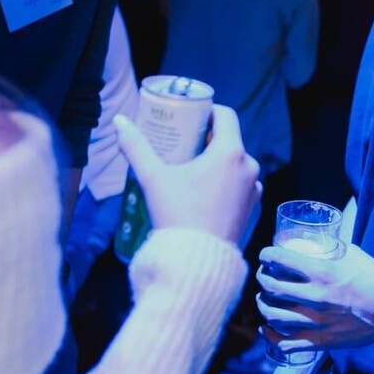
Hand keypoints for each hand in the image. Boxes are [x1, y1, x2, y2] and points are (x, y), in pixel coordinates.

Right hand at [114, 104, 260, 244]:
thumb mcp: (153, 178)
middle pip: (229, 140)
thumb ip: (136, 147)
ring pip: (235, 164)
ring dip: (217, 162)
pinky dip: (225, 182)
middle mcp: (249, 167)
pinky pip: (239, 185)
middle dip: (208, 139)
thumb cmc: (178, 215)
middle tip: (184, 144)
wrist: (197, 262)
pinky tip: (204, 192)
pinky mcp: (252, 208)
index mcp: (231, 152)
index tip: (191, 117)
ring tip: (191, 170)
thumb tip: (119, 121)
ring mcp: (254, 189)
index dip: (209, 111)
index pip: (226, 115)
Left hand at [256, 242, 373, 356]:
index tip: (265, 254)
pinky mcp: (322, 341)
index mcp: (323, 272)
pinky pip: (287, 343)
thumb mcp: (354, 254)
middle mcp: (316, 297)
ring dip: (264, 305)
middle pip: (273, 287)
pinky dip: (272, 337)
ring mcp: (317, 322)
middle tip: (264, 275)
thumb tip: (319, 242)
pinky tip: (268, 329)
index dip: (267, 255)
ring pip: (274, 315)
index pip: (281, 260)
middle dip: (263, 278)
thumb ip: (332, 250)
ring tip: (264, 299)